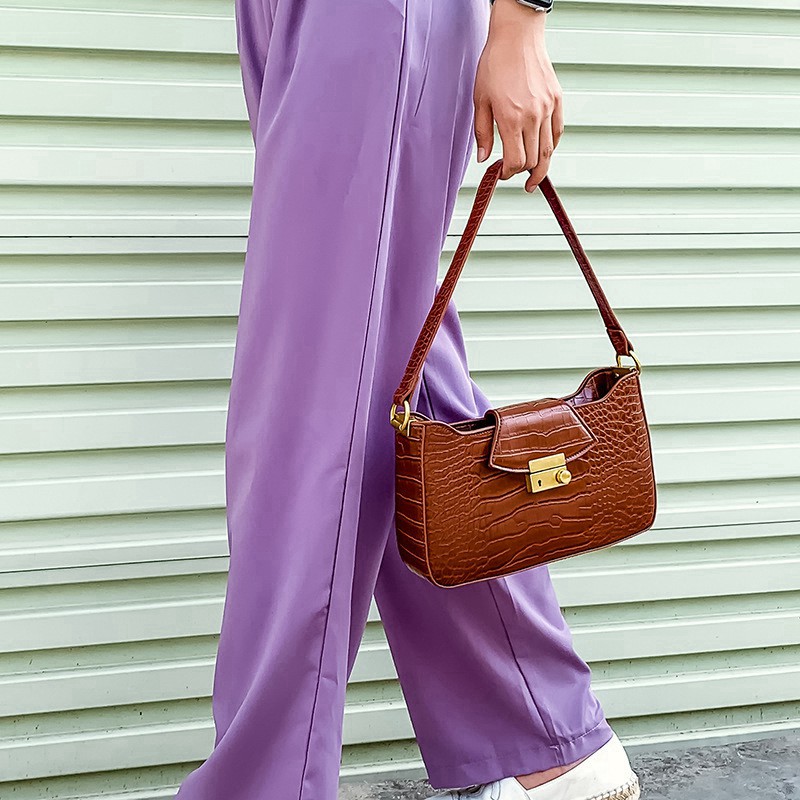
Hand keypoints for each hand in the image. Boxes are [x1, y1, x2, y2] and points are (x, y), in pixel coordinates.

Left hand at [473, 0, 563, 191]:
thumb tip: (484, 158)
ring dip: (541, 167)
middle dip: (525, 174)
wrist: (517, 36)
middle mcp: (533, 117)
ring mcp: (548, 108)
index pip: (515, 161)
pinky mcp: (557, 100)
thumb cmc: (495, 65)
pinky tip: (544, 152)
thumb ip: (483, 133)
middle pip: (534, 160)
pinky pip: (558, 132)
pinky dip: (552, 146)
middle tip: (521, 181)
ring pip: (549, 150)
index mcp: (511, 119)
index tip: (502, 174)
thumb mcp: (480, 100)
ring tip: (535, 176)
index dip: (508, 173)